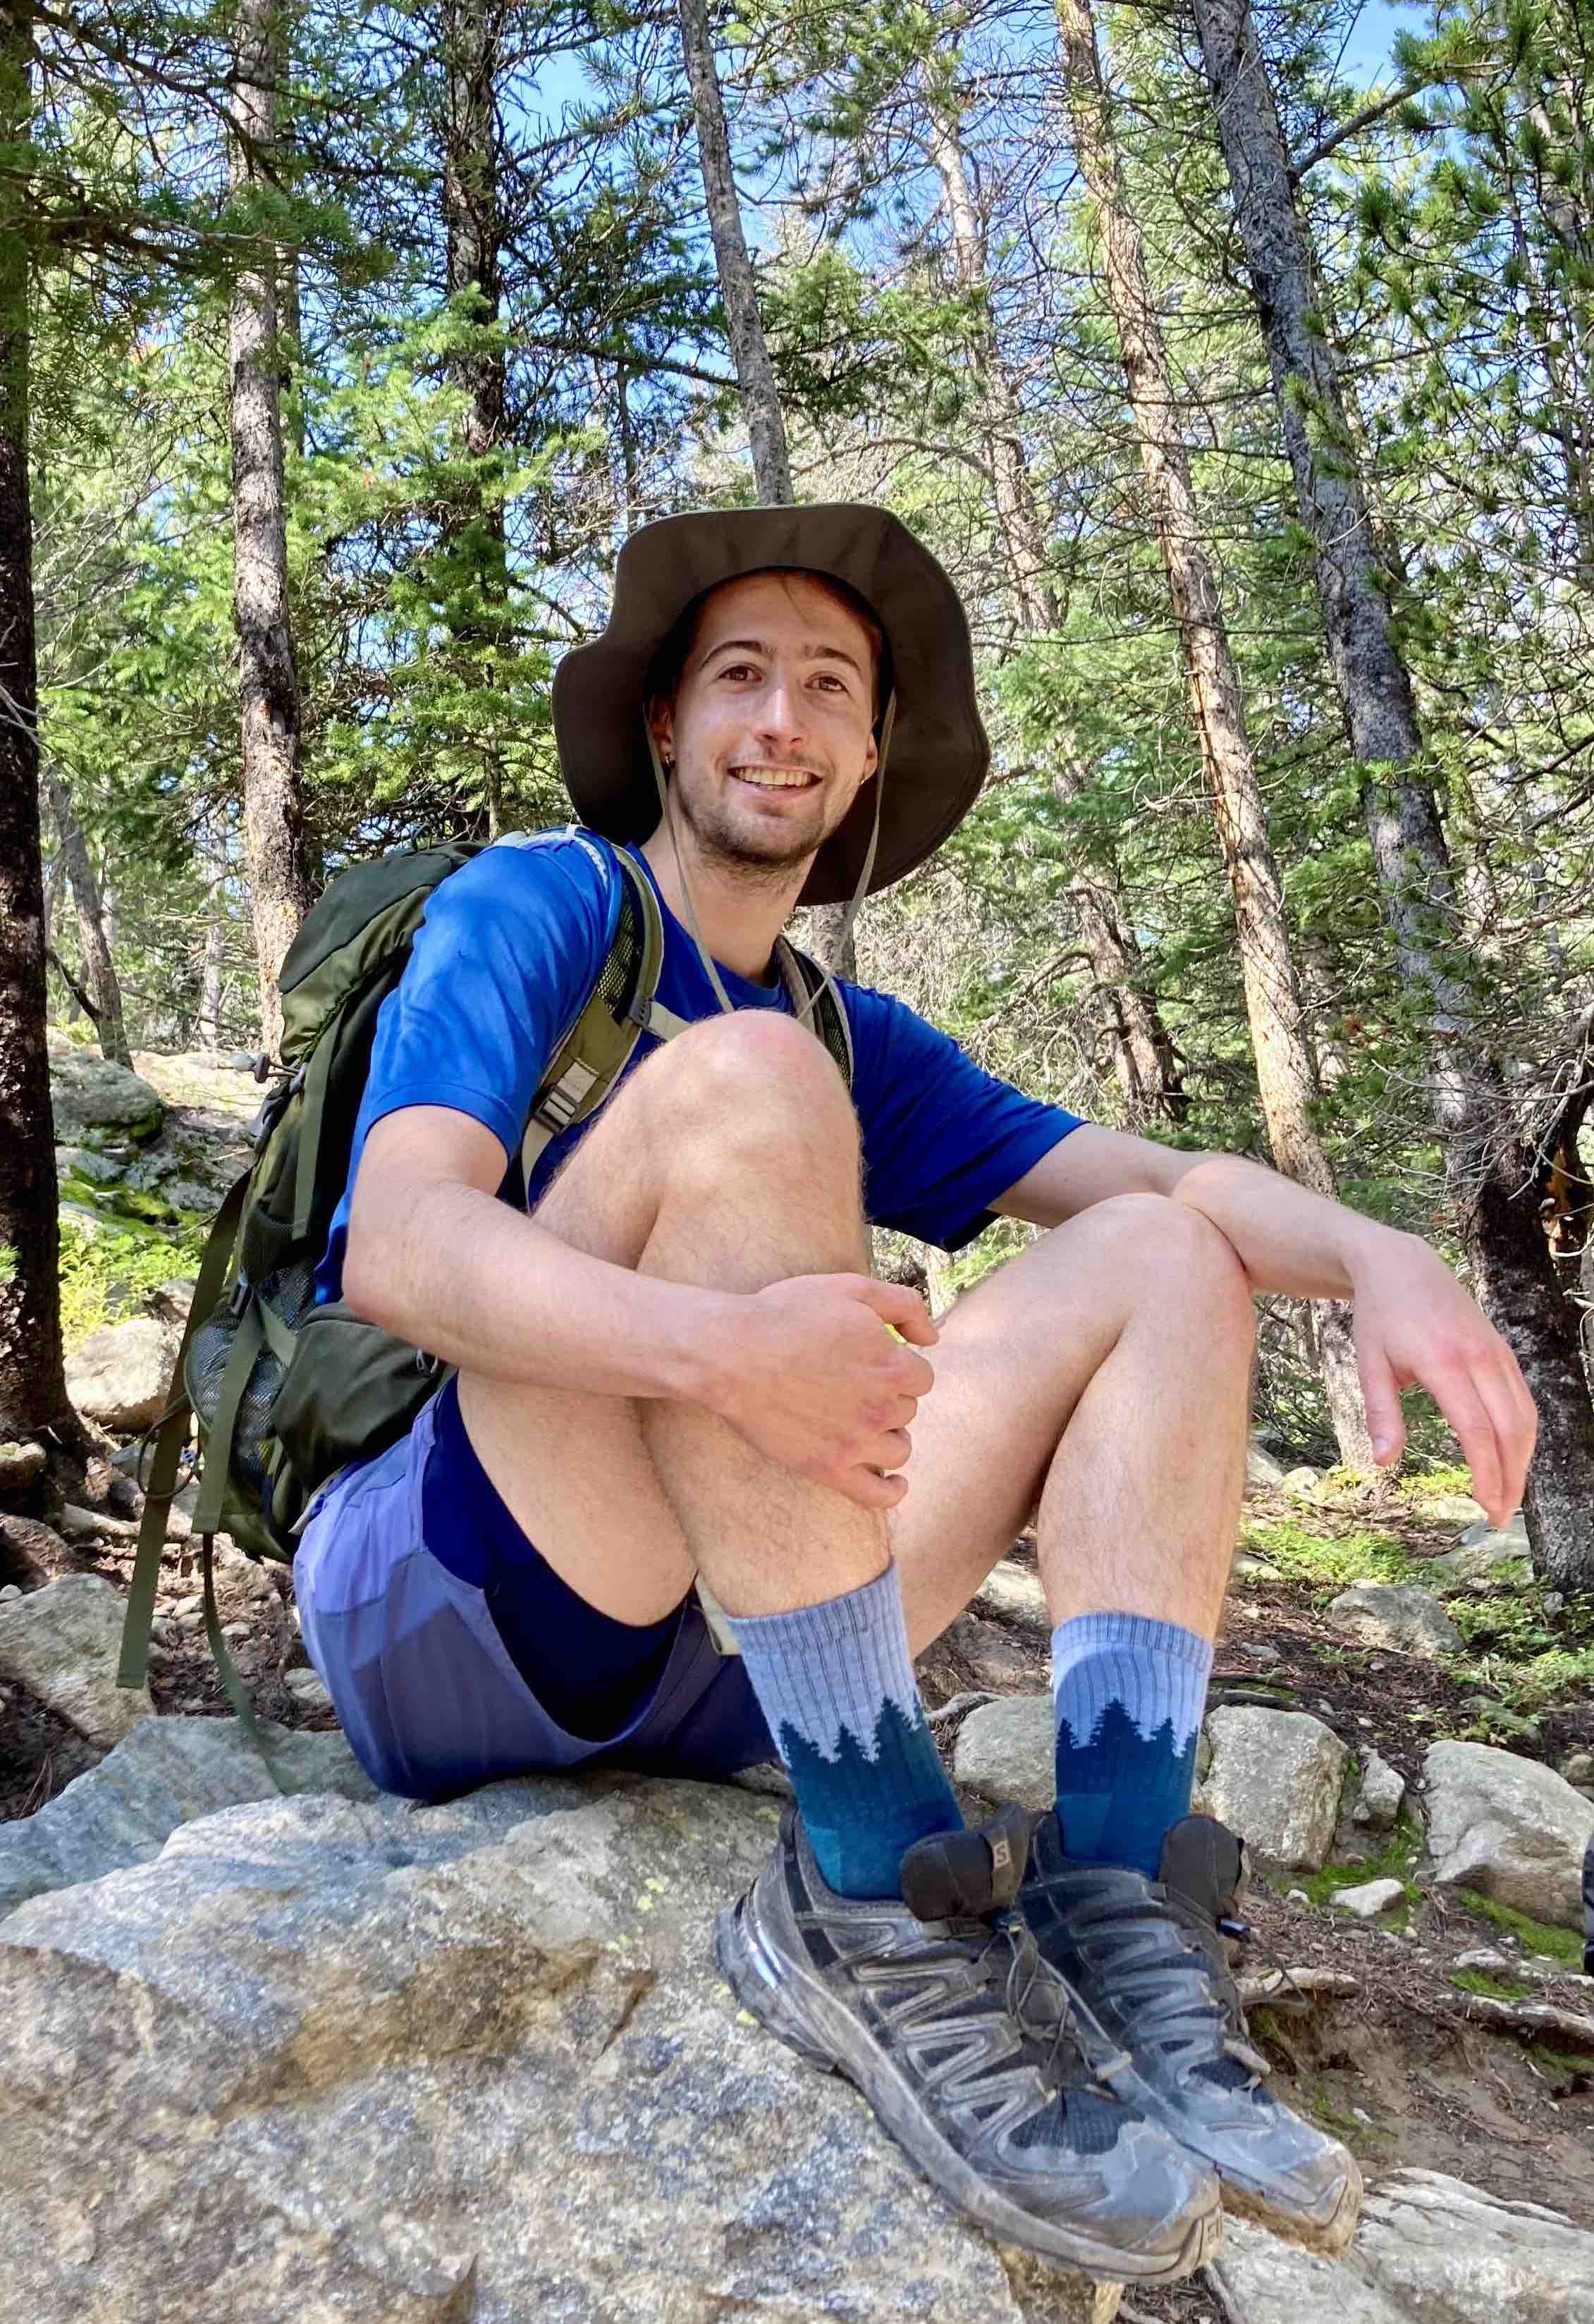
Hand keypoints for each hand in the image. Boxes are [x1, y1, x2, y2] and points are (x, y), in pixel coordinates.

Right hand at [705, 1274, 936, 1509]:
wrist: (732, 1353)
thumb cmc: (787, 1315)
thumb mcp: (850, 1288)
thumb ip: (904, 1306)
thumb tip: (933, 1337)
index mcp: (893, 1365)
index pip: (921, 1377)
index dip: (899, 1368)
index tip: (874, 1364)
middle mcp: (882, 1408)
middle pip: (907, 1411)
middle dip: (888, 1398)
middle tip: (852, 1386)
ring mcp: (856, 1442)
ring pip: (899, 1449)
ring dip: (888, 1435)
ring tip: (863, 1423)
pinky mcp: (829, 1468)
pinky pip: (878, 1494)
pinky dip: (892, 1491)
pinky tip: (895, 1481)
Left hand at [1351, 1232, 1536, 1524]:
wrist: (1401, 1265)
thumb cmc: (1380, 1318)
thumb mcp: (1369, 1364)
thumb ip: (1381, 1414)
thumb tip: (1384, 1463)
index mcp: (1443, 1363)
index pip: (1477, 1430)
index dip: (1486, 1473)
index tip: (1484, 1508)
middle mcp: (1479, 1357)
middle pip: (1511, 1429)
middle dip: (1511, 1479)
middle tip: (1498, 1517)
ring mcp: (1496, 1352)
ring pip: (1525, 1416)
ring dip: (1522, 1462)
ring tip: (1506, 1497)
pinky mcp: (1503, 1350)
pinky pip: (1523, 1399)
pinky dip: (1523, 1435)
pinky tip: (1512, 1460)